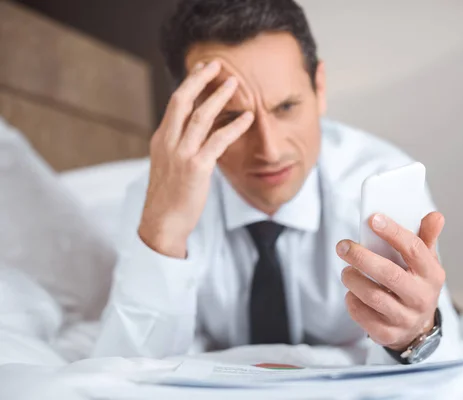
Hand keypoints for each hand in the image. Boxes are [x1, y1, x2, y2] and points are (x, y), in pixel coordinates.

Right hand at [138, 60, 253, 257]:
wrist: (162, 222)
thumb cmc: (169, 195)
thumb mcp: (168, 164)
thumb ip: (178, 145)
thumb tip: (194, 131)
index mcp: (161, 139)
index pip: (174, 104)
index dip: (189, 83)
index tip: (203, 68)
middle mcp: (168, 142)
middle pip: (182, 101)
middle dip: (200, 79)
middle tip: (217, 64)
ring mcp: (181, 154)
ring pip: (200, 117)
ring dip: (219, 97)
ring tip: (235, 83)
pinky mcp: (196, 168)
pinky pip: (218, 141)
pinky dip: (234, 127)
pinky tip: (248, 118)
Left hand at [337, 212, 445, 350]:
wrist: (418, 328)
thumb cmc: (416, 285)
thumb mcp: (426, 262)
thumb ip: (427, 237)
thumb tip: (435, 216)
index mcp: (432, 274)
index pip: (414, 249)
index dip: (393, 232)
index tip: (373, 218)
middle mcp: (421, 297)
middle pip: (389, 274)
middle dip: (362, 257)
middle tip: (342, 246)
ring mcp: (405, 318)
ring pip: (373, 297)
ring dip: (354, 280)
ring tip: (346, 270)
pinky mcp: (388, 334)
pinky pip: (363, 316)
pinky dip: (352, 301)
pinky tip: (351, 292)